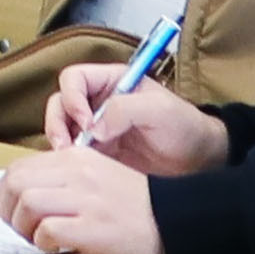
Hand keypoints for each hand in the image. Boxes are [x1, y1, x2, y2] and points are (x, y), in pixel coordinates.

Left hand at [0, 147, 164, 253]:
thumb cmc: (133, 205)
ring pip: (26, 203)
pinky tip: (54, 246)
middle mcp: (79, 172)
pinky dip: (41, 242)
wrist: (171, 220)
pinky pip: (46, 230)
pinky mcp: (91, 227)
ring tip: (35, 237)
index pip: (20, 166)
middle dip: (4, 208)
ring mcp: (85, 198)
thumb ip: (64, 178)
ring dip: (21, 226)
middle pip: (16, 182)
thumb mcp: (97, 177)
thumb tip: (23, 194)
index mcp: (78, 157)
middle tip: (12, 226)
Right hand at [40, 64, 229, 172]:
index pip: (75, 78)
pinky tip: (75, 175)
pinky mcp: (98, 157)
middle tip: (66, 147)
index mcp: (112, 82)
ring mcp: (96, 131)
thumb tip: (93, 126)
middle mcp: (99, 103)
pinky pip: (71, 156)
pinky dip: (66, 163)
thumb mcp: (159, 110)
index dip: (73, 98)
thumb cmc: (183, 126)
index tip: (85, 122)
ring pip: (61, 130)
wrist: (197, 161)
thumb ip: (125, 109)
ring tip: (69, 161)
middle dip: (57, 123)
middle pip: (60, 103)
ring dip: (58, 143)